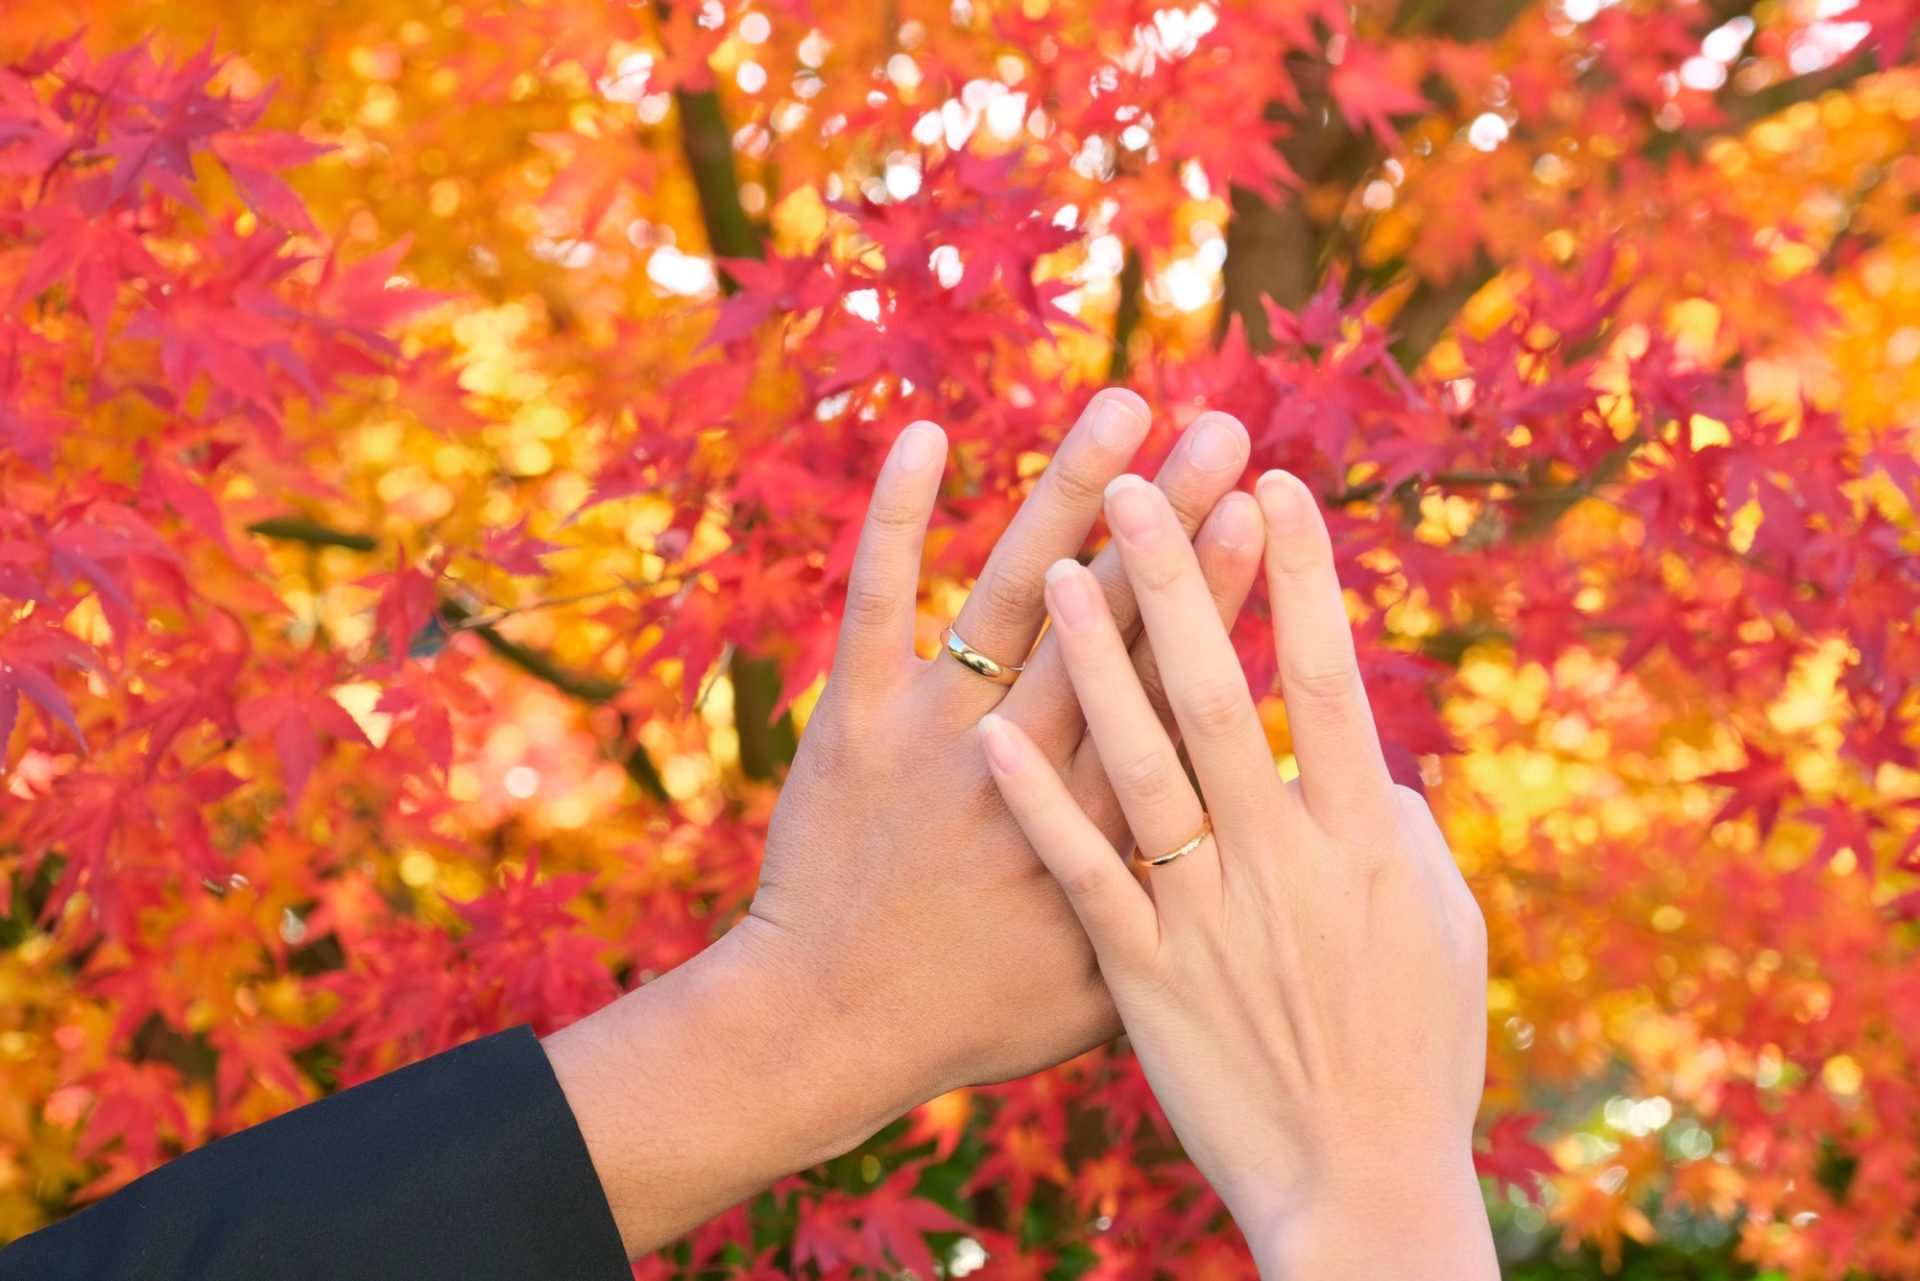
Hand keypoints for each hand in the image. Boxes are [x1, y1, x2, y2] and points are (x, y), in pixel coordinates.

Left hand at [548, 393, 1262, 1254]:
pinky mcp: (856, 721)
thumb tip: (1259, 849)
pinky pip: (875, 604)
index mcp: (1103, 830)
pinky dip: (895, 521)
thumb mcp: (1108, 994)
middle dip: (1172, 522)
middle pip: (1115, 625)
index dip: (1223, 597)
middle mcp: (1028, 766)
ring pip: (1015, 595)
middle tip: (1223, 432)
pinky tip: (924, 435)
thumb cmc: (976, 1019)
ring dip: (1068, 494)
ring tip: (1124, 406)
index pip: (1178, 691)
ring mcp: (936, 737)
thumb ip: (1180, 906)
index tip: (1268, 517)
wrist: (824, 1032)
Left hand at [980, 471, 1494, 1276]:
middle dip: (1176, 580)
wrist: (1359, 1187)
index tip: (1275, 485)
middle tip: (1140, 482)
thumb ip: (1399, 833)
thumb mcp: (1440, 932)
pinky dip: (1039, 803)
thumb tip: (1370, 764)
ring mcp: (1204, 913)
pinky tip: (994, 734)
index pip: (1325, 679)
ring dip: (1094, 662)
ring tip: (1056, 567)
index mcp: (1363, 839)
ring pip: (1138, 764)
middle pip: (1216, 694)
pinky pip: (1081, 873)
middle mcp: (1279, 859)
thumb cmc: (1415, 1056)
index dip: (1301, 578)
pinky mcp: (1141, 973)